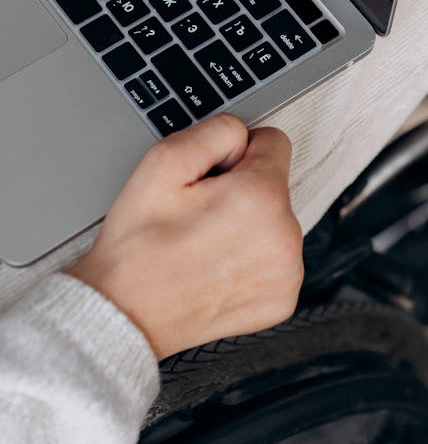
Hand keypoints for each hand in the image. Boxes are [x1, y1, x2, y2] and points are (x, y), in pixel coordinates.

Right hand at [68, 115, 302, 358]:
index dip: (238, 153)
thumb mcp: (163, 163)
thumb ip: (215, 131)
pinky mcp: (283, 299)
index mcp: (261, 197)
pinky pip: (278, 260)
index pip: (275, 142)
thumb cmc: (139, 246)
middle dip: (244, 191)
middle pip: (276, 186)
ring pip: (278, 223)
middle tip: (200, 216)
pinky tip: (218, 269)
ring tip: (206, 245)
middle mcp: (285, 236)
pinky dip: (254, 261)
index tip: (212, 178)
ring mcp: (287, 272)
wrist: (124, 312)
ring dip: (251, 227)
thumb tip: (244, 135)